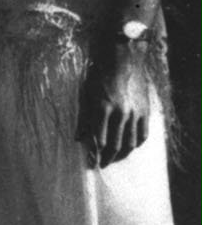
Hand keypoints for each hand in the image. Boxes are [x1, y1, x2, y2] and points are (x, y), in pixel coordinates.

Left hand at [80, 40, 153, 166]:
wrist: (122, 60)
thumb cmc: (98, 77)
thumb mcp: (85, 95)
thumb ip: (83, 118)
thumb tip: (78, 138)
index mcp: (102, 108)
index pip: (100, 140)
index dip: (96, 154)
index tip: (92, 162)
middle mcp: (120, 112)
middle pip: (116, 144)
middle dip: (108, 157)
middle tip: (103, 164)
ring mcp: (135, 112)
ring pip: (131, 142)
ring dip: (123, 153)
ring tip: (116, 159)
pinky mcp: (145, 110)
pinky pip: (143, 133)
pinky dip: (137, 143)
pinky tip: (131, 147)